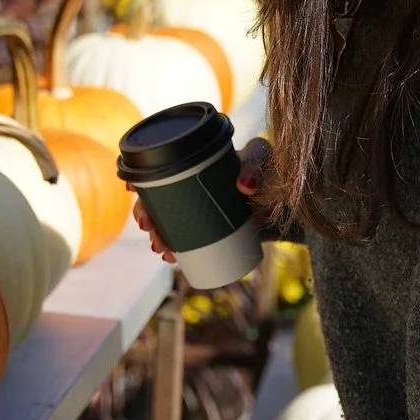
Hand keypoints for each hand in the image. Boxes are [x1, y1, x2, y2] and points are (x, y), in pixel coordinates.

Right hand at [128, 137, 273, 265]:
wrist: (288, 200)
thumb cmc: (273, 171)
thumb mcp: (264, 162)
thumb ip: (256, 167)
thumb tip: (243, 186)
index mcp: (197, 162)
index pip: (162, 166)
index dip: (142, 179)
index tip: (131, 189)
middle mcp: (193, 184)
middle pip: (159, 198)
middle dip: (147, 215)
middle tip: (150, 229)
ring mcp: (201, 208)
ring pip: (169, 221)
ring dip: (159, 236)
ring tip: (163, 250)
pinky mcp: (211, 227)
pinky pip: (187, 238)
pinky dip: (177, 248)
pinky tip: (171, 257)